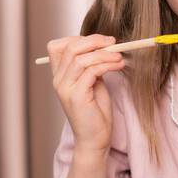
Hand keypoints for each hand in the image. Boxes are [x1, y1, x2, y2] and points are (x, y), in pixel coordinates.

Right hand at [46, 34, 123, 154]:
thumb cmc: (96, 111)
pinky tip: (118, 65)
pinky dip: (107, 64)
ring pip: (81, 58)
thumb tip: (104, 46)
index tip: (101, 41)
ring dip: (104, 54)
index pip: (57, 46)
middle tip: (113, 43)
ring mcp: (65, 88)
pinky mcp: (76, 96)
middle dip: (94, 41)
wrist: (95, 138)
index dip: (78, 38)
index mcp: (59, 76)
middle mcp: (58, 80)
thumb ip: (92, 65)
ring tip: (119, 57)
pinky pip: (91, 71)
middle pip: (70, 48)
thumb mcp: (93, 82)